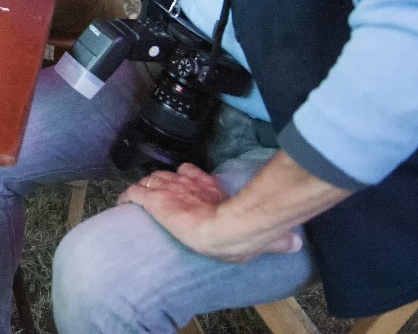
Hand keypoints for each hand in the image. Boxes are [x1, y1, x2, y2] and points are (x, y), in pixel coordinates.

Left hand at [117, 164, 301, 262]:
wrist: (228, 232)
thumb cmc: (246, 234)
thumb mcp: (269, 237)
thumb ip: (279, 240)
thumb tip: (296, 243)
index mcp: (211, 190)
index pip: (193, 175)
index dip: (188, 180)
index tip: (186, 184)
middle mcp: (189, 185)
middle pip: (170, 176)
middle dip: (165, 183)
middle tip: (161, 193)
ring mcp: (171, 191)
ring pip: (151, 182)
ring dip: (148, 189)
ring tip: (142, 198)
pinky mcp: (156, 201)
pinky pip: (133, 195)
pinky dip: (126, 198)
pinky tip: (121, 203)